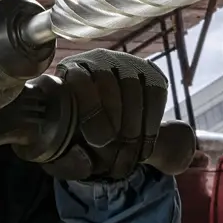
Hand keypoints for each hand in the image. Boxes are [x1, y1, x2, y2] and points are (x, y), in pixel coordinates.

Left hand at [37, 50, 167, 181]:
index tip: (98, 141)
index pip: (79, 78)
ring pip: (133, 87)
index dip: (91, 110)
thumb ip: (68, 163)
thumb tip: (84, 152)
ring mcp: (124, 63)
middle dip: (114, 121)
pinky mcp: (149, 73)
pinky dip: (151, 122)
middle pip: (108, 82)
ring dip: (133, 125)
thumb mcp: (67, 157)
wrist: (114, 138)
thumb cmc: (81, 143)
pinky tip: (144, 144)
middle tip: (116, 150)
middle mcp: (96, 60)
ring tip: (129, 152)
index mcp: (67, 74)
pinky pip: (155, 92)